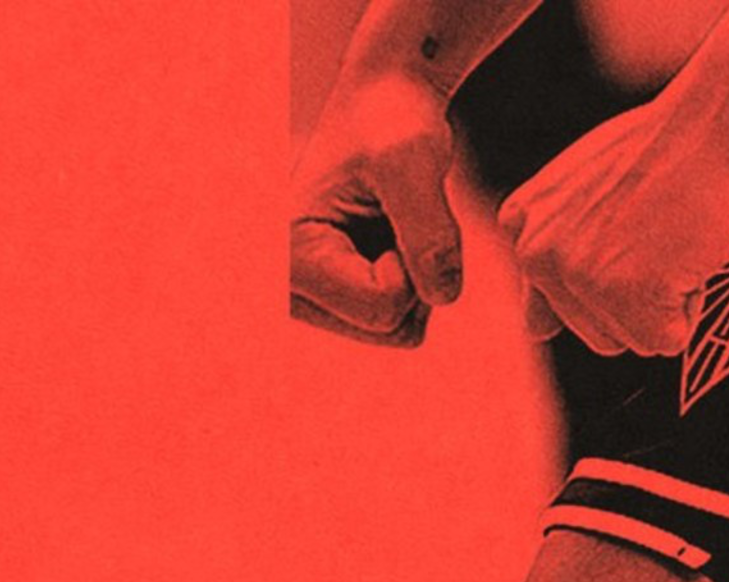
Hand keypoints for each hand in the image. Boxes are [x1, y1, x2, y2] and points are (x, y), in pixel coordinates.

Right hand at [286, 67, 465, 345]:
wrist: (382, 105)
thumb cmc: (390, 119)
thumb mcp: (413, 160)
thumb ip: (429, 229)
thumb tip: (442, 295)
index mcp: (286, 258)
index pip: (384, 308)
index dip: (413, 262)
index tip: (392, 208)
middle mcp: (287, 290)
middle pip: (391, 328)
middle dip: (416, 275)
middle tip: (396, 213)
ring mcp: (311, 302)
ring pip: (402, 329)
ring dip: (418, 275)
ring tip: (392, 221)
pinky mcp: (334, 303)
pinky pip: (405, 321)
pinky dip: (416, 279)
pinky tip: (391, 235)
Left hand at [500, 86, 728, 356]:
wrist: (722, 120)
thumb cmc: (671, 147)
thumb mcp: (589, 191)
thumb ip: (558, 253)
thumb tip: (533, 331)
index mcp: (524, 225)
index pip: (558, 307)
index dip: (613, 277)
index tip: (630, 229)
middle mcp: (537, 252)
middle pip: (599, 333)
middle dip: (641, 296)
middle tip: (659, 228)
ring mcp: (579, 274)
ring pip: (634, 339)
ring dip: (667, 299)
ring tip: (674, 234)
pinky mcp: (625, 294)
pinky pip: (668, 342)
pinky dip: (692, 304)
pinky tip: (690, 248)